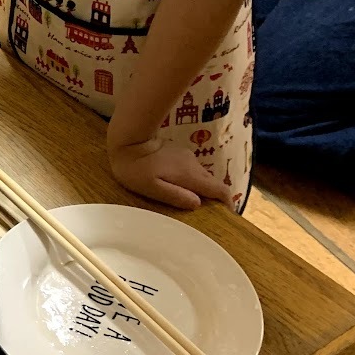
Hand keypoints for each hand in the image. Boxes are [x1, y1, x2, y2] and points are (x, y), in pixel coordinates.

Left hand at [107, 137, 226, 210]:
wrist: (126, 140)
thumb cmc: (135, 168)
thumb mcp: (152, 187)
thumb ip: (175, 196)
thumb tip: (197, 204)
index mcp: (191, 175)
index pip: (220, 189)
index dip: (228, 202)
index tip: (228, 214)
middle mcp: (193, 165)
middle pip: (212, 183)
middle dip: (214, 197)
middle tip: (207, 212)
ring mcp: (186, 156)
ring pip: (201, 175)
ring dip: (201, 187)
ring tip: (191, 200)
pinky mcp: (178, 152)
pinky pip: (191, 169)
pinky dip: (191, 179)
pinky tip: (178, 185)